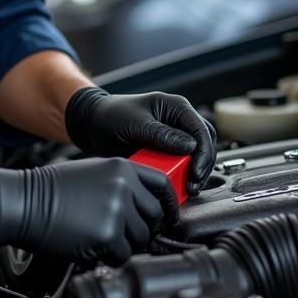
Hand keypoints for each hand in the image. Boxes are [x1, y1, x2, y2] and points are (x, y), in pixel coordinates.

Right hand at [0, 158, 178, 265]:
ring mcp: (118, 210)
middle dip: (142, 228)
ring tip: (100, 236)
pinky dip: (111, 256)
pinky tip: (93, 245)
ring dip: (125, 243)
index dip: (169, 203)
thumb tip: (142, 203)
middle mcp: (124, 186)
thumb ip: (121, 182)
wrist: (25, 203)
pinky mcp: (108, 234)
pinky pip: (123, 254)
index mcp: (121, 167)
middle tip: (122, 232)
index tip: (169, 215)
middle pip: (155, 215)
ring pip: (141, 238)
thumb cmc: (51, 190)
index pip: (162, 184)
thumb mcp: (92, 171)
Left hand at [64, 87, 216, 194]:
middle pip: (205, 144)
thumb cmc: (111, 115)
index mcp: (176, 107)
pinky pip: (181, 165)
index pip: (201, 129)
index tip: (195, 172)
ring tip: (187, 190)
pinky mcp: (166, 152)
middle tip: (192, 185)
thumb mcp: (136, 124)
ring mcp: (174, 137)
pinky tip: (179, 188)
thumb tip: (190, 146)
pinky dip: (183, 176)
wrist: (93, 124)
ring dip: (195, 174)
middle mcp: (179, 121)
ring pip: (197, 156)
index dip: (203, 152)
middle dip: (202, 166)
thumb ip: (162, 135)